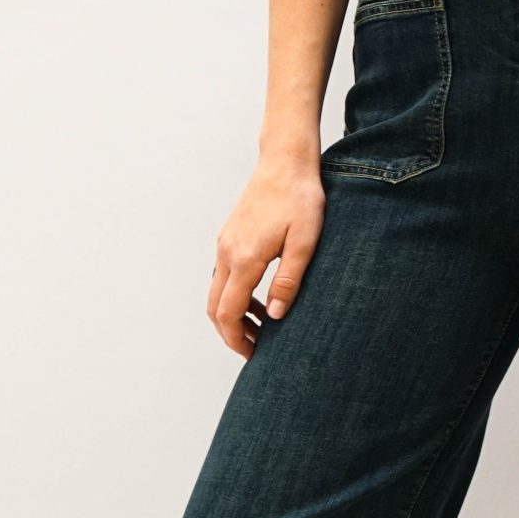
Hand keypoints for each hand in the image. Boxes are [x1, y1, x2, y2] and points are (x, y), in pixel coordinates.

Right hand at [208, 148, 326, 356]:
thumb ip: (288, 281)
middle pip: (214, 307)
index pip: (227, 312)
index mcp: (244, 258)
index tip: (253, 355)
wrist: (286, 161)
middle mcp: (227, 252)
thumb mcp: (304, 242)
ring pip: (217, 292)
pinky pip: (223, 275)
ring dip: (233, 314)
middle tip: (255, 349)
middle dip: (230, 333)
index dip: (236, 340)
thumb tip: (274, 316)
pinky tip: (258, 298)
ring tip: (261, 327)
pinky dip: (234, 295)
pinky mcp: (229, 236)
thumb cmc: (300, 199)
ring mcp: (225, 243)